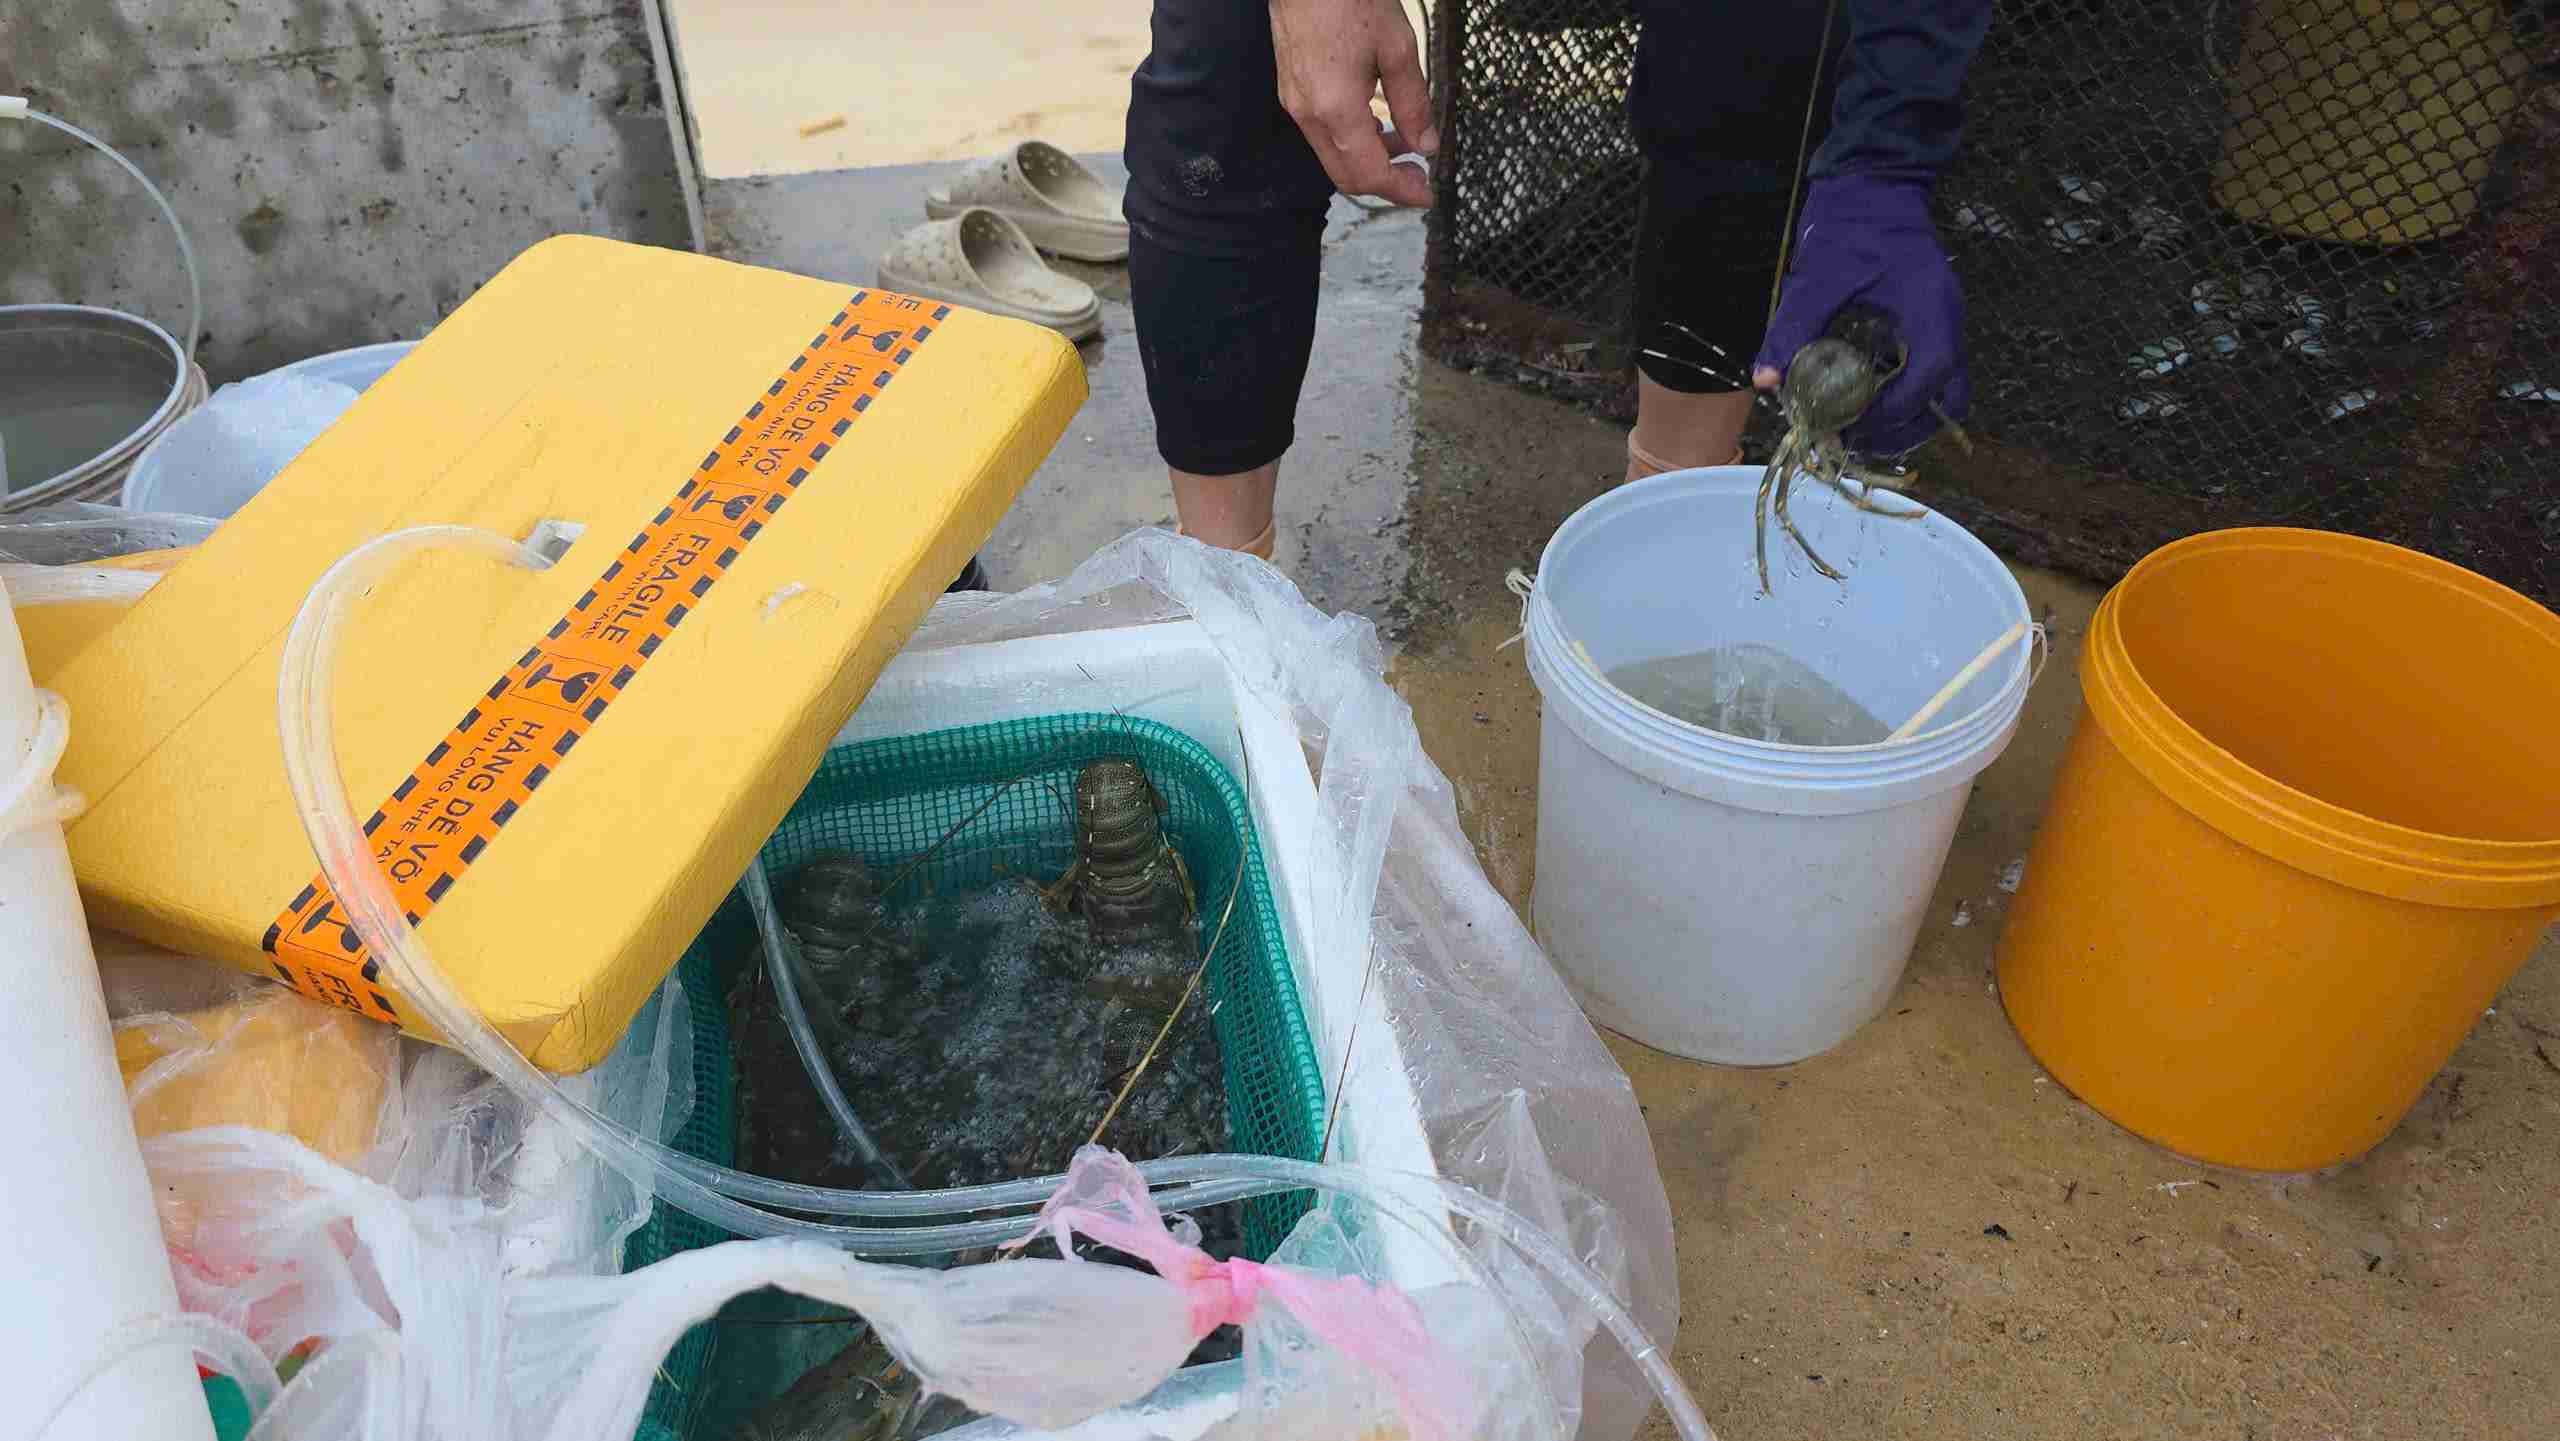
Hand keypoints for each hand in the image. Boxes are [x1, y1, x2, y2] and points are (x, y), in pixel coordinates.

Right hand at [1270, 0, 1436, 208]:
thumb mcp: (1397, 48)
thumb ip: (1413, 103)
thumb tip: (1427, 145)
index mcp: (1336, 109)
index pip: (1370, 174)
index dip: (1401, 191)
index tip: (1426, 195)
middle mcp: (1309, 115)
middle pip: (1347, 176)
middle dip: (1386, 183)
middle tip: (1419, 177)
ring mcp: (1296, 104)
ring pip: (1334, 157)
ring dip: (1371, 160)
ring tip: (1407, 142)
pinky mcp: (1292, 91)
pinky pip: (1323, 134)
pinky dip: (1354, 140)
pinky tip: (1378, 121)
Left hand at [1752, 175, 1968, 455]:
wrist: (1872, 181)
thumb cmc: (1850, 223)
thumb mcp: (1816, 278)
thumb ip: (1793, 328)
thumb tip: (1765, 380)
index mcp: (1930, 308)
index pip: (1928, 381)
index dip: (1891, 413)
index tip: (1848, 426)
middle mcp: (1947, 320)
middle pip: (1948, 399)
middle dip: (1903, 428)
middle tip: (1852, 438)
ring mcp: (1943, 322)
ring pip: (1945, 392)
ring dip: (1906, 418)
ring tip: (1856, 428)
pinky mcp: (1929, 322)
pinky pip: (1930, 374)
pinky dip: (1904, 397)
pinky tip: (1862, 401)